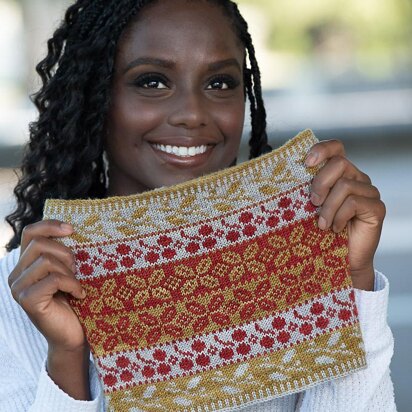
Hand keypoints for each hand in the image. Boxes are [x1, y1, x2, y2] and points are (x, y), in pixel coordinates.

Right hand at [8, 220, 85, 349]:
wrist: (73, 334)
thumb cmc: (73, 300)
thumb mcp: (68, 271)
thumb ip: (61, 253)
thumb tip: (71, 228)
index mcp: (25, 264)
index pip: (30, 232)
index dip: (50, 225)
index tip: (72, 229)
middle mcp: (16, 274)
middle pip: (40, 243)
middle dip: (65, 254)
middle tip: (77, 270)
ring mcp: (18, 288)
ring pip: (46, 260)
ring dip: (69, 272)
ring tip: (76, 285)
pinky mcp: (27, 300)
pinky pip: (53, 279)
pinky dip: (72, 284)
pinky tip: (79, 295)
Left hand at [305, 140, 385, 290]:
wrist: (338, 260)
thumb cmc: (319, 231)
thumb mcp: (308, 207)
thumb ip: (306, 189)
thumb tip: (286, 174)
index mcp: (339, 173)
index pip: (336, 147)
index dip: (322, 149)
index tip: (306, 163)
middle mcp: (356, 178)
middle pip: (339, 163)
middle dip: (320, 183)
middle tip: (312, 204)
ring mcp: (368, 192)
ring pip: (345, 185)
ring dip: (328, 207)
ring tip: (322, 225)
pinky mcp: (376, 207)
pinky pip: (354, 202)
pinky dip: (339, 217)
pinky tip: (336, 229)